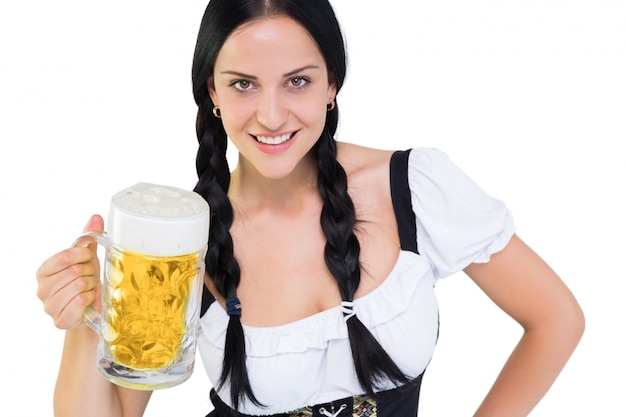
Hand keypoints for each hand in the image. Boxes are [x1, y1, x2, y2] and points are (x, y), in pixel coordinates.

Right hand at [36, 214, 104, 328]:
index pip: (66, 256)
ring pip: (79, 285)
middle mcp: (41, 289)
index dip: (84, 255)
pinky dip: (91, 298)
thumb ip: (88, 237)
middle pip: (75, 270)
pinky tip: (89, 299)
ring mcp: (49, 306)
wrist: (89, 311)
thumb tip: (96, 217)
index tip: (90, 257)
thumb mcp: (87, 258)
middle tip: (91, 277)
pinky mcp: (60, 320)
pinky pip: (80, 301)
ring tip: (90, 288)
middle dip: (91, 272)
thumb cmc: (86, 281)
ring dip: (92, 285)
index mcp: (44, 271)